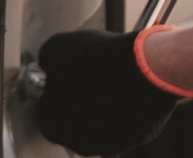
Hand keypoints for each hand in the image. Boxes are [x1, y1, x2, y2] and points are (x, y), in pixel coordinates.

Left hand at [35, 28, 192, 155]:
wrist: (145, 67)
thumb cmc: (99, 61)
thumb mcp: (56, 47)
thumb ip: (48, 62)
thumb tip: (49, 64)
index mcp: (53, 126)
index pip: (47, 110)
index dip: (57, 89)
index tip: (66, 75)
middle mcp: (80, 144)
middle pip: (75, 121)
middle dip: (81, 100)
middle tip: (92, 76)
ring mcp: (112, 144)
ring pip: (103, 123)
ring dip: (105, 105)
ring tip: (115, 79)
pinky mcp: (140, 138)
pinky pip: (130, 122)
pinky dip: (129, 107)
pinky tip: (132, 86)